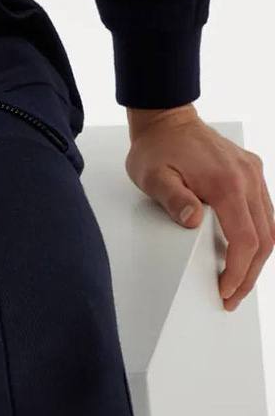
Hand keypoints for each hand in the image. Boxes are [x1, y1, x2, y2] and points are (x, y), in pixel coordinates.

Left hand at [125, 105, 274, 309]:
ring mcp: (253, 173)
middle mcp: (248, 177)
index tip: (226, 290)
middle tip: (231, 296)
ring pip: (270, 226)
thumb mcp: (152, 176)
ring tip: (238, 280)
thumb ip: (173, 199)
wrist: (166, 119)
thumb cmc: (157, 148)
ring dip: (257, 257)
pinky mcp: (251, 172)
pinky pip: (264, 210)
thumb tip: (194, 220)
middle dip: (250, 273)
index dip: (239, 271)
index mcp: (227, 182)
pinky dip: (259, 235)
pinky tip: (245, 251)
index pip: (246, 238)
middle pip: (265, 238)